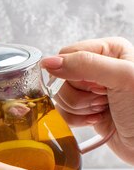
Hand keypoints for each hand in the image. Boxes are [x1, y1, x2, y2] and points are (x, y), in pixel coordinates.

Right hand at [41, 37, 133, 164]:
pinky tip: (97, 118)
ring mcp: (89, 90)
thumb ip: (85, 64)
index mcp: (109, 50)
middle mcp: (98, 67)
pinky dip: (77, 119)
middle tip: (104, 98)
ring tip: (103, 109)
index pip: (67, 55)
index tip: (99, 85)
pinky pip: (62, 112)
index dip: (75, 73)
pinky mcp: (84, 109)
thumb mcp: (120, 78)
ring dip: (80, 108)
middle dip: (79, 94)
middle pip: (61, 78)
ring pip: (60, 96)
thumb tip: (49, 62)